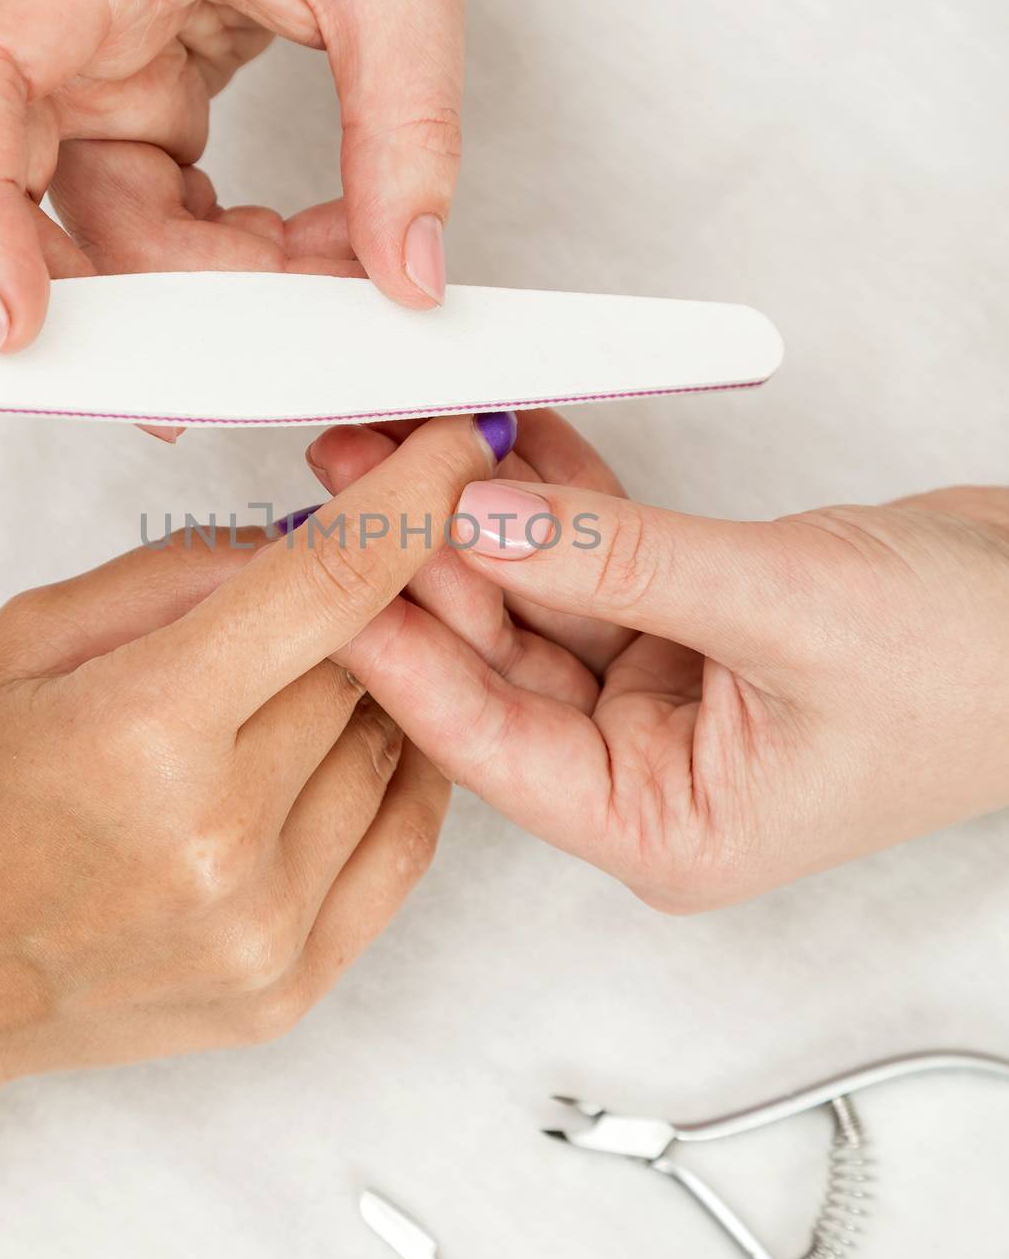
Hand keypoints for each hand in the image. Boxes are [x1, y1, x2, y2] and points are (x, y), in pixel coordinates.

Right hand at [0, 0, 463, 355]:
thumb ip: (406, 130)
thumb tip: (403, 278)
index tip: (20, 322)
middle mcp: (57, 32)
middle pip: (19, 203)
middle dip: (126, 298)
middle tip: (246, 352)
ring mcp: (88, 79)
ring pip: (100, 236)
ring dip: (205, 288)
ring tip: (329, 270)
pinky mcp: (134, 111)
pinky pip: (152, 223)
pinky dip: (225, 260)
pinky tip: (308, 248)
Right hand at [0, 413, 510, 1258]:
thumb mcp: (25, 639)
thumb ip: (181, 572)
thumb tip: (312, 529)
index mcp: (143, 731)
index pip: (329, 587)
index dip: (410, 502)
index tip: (456, 447)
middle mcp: (221, 840)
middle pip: (368, 666)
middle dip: (348, 611)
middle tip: (291, 605)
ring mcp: (263, 929)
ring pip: (394, 749)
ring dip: (360, 701)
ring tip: (262, 705)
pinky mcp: (287, 989)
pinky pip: (400, 844)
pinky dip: (386, 779)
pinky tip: (330, 752)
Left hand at [306, 413, 1008, 909]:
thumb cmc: (982, 669)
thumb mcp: (786, 609)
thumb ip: (622, 562)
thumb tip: (482, 515)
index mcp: (661, 825)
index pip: (485, 738)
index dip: (394, 647)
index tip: (315, 570)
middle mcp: (646, 770)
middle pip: (496, 658)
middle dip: (419, 560)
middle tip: (344, 475)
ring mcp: (662, 695)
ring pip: (536, 596)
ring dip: (475, 514)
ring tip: (397, 434)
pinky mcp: (685, 624)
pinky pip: (596, 555)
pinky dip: (558, 496)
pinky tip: (507, 436)